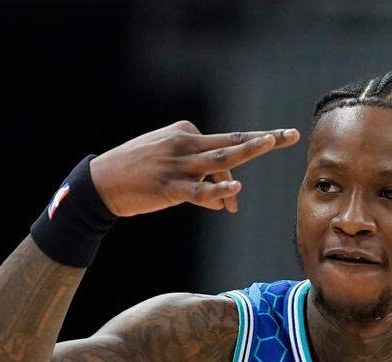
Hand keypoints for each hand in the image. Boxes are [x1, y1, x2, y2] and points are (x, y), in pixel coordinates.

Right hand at [89, 120, 299, 216]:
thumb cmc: (138, 172)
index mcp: (186, 131)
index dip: (238, 167)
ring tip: (270, 142)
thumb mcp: (170, 164)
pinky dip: (218, 190)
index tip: (255, 166)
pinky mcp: (171, 187)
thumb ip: (202, 176)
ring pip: (221, 159)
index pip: (225, 145)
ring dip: (248, 151)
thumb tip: (228, 200)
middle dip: (264, 139)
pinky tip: (233, 191)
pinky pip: (200, 190)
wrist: (101, 183)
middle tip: (289, 135)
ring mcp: (179, 165)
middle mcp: (185, 143)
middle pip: (233, 141)